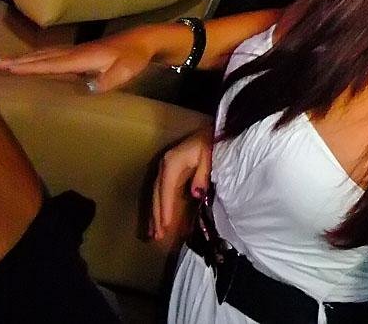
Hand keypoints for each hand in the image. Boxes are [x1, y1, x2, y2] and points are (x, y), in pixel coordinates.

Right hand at [0, 27, 157, 91]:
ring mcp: (76, 50)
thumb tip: (90, 87)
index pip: (52, 64)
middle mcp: (75, 52)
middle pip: (42, 57)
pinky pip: (52, 54)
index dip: (32, 67)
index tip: (10, 69)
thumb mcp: (127, 70)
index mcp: (83, 57)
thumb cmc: (135, 57)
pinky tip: (31, 60)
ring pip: (45, 54)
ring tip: (3, 61)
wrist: (143, 40)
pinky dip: (37, 57)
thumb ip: (110, 79)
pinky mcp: (79, 52)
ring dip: (24, 58)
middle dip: (18, 61)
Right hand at [149, 127, 213, 241]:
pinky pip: (161, 192)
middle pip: (158, 194)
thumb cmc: (212, 144)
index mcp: (173, 162)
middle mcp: (164, 165)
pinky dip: (159, 206)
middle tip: (158, 236)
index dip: (166, 208)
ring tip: (154, 234)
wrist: (213, 131)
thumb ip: (202, 175)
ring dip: (155, 214)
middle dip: (157, 215)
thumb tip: (195, 194)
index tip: (166, 226)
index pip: (166, 189)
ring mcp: (164, 168)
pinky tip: (159, 220)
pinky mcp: (169, 172)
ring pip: (156, 195)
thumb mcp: (210, 157)